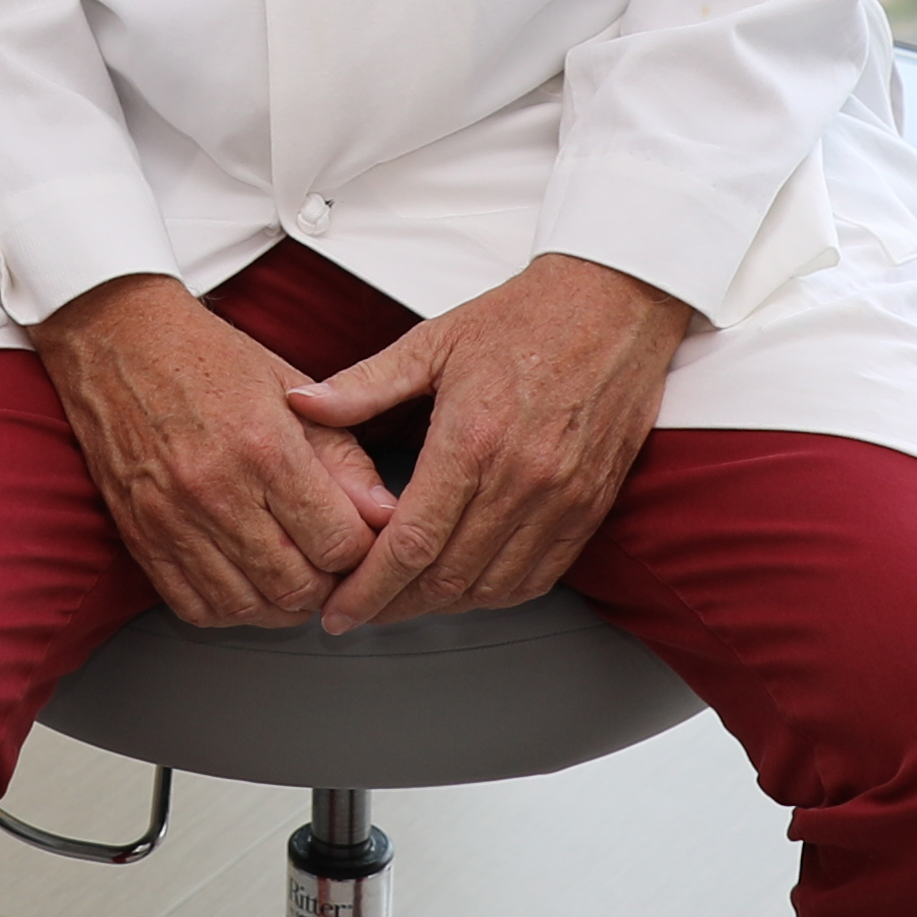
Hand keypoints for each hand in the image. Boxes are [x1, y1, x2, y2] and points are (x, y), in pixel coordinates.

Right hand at [37, 274, 399, 627]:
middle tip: (331, 562)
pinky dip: (229, 608)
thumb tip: (385, 514)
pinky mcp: (140, 535)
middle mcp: (216, 490)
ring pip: (247, 607)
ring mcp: (171, 519)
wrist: (117, 338)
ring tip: (293, 574)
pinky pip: (193, 605)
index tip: (361, 537)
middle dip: (327, 584)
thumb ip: (343, 458)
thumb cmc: (206, 357)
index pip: (338, 541)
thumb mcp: (292, 390)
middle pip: (296, 586)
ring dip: (281, 604)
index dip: (364, 549)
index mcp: (264, 447)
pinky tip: (246, 582)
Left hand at [285, 256, 692, 628]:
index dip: (368, 589)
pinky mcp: (590, 506)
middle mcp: (519, 479)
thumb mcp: (433, 341)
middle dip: (393, 606)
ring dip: (441, 605)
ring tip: (404, 600)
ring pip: (491, 587)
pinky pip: (539, 576)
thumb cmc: (524, 317)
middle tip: (359, 612)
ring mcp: (561, 498)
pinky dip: (496, 593)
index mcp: (471, 439)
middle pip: (445, 578)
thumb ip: (363, 385)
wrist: (615, 303)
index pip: (409, 544)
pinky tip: (467, 587)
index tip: (338, 611)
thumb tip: (300, 404)